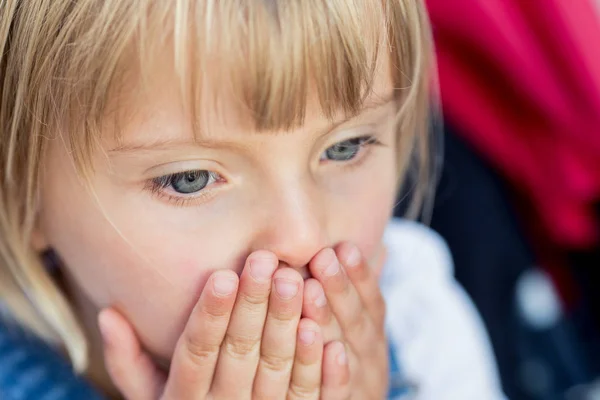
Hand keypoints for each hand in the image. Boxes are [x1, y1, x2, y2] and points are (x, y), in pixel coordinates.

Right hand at [98, 251, 350, 398]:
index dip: (210, 314)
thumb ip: (129, 362)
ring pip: (280, 372)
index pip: (198, 351)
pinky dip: (324, 373)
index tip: (223, 275)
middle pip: (241, 353)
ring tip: (301, 284)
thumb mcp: (152, 397)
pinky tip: (328, 335)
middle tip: (268, 261)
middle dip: (255, 306)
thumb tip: (106, 313)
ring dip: (290, 329)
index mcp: (186, 397)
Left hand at [302, 243, 388, 398]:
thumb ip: (359, 295)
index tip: (344, 246)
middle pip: (355, 321)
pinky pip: (339, 392)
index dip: (360, 275)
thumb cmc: (350, 366)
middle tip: (322, 256)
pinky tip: (330, 350)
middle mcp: (370, 359)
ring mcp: (359, 384)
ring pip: (343, 350)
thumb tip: (381, 249)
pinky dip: (336, 373)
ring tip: (311, 290)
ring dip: (329, 319)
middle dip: (339, 287)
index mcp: (373, 337)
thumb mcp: (359, 332)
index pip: (370, 302)